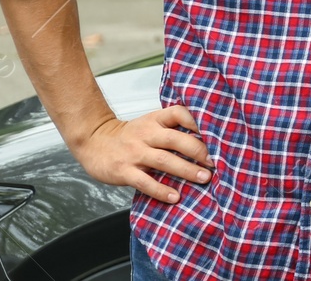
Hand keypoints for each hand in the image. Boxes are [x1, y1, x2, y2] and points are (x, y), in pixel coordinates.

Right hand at [69, 105, 212, 203]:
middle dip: (199, 151)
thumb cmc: (130, 136)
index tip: (216, 133)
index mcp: (155, 120)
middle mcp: (146, 134)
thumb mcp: (150, 124)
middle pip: (176, 139)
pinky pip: (145, 181)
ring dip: (186, 170)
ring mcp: (135, 153)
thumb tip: (207, 141)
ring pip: (164, 160)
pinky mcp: (124, 171)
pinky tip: (175, 197)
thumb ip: (173, 129)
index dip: (198, 121)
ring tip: (204, 178)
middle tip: (216, 162)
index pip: (179, 113)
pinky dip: (161, 190)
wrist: (94, 142)